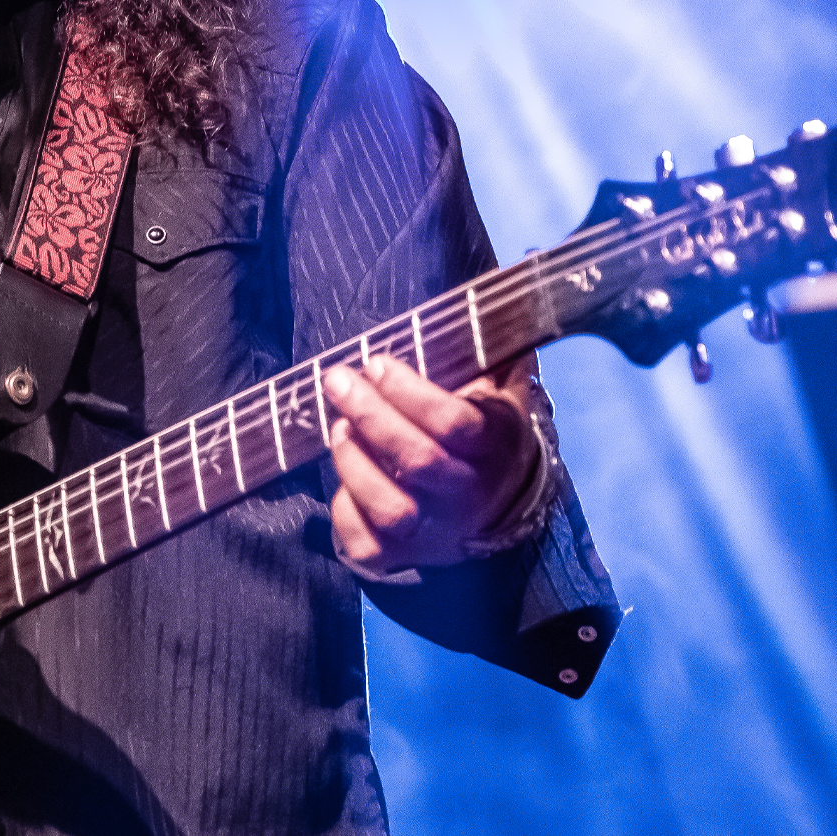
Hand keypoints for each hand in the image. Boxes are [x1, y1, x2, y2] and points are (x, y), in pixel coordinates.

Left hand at [322, 353, 537, 575]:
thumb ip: (490, 342)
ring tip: (338, 426)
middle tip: (337, 379)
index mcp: (495, 444)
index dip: (409, 392)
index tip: (377, 363)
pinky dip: (343, 508)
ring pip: (390, 507)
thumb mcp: (499, 384)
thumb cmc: (483, 428)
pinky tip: (342, 472)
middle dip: (369, 413)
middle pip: (417, 461)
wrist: (494, 503)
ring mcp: (435, 530)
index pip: (453, 423)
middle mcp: (468, 494)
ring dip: (353, 461)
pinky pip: (364, 541)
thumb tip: (496, 281)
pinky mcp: (401, 554)